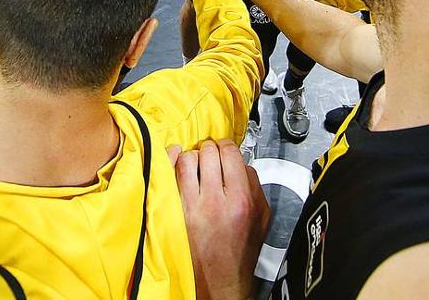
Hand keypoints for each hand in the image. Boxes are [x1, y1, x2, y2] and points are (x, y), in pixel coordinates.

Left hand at [171, 139, 270, 299]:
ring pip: (187, 159)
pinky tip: (173, 160)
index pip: (231, 153)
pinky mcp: (174, 212)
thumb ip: (254, 187)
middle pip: (208, 152)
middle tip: (209, 156)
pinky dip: (170, 161)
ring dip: (191, 156)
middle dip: (209, 150)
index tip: (224, 149)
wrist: (220, 281)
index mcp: (240, 200)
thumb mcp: (261, 218)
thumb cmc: (239, 252)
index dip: (227, 147)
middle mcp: (215, 201)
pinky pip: (167, 174)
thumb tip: (241, 164)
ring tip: (194, 164)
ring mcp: (191, 206)